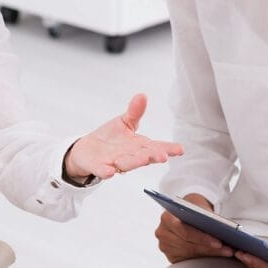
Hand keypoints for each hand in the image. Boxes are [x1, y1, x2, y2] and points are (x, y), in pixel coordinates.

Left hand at [63, 94, 182, 181]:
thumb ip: (134, 112)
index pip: (156, 147)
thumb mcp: (124, 122)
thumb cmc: (111, 138)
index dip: (168, 148)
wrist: (87, 150)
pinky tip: (110, 171)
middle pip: (143, 156)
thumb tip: (142, 95)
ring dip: (135, 162)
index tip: (180, 149)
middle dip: (153, 156)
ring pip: (126, 163)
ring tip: (143, 159)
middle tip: (163, 156)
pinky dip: (106, 171)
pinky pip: (103, 170)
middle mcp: (130, 156)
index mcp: (138, 145)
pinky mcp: (99, 166)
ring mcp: (115, 162)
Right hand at [155, 195, 233, 262]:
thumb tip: (222, 227)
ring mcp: (165, 245)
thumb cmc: (193, 208)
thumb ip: (206, 215)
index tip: (219, 242)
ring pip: (190, 253)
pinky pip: (188, 259)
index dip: (202, 238)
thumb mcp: (199, 206)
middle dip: (209, 248)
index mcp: (166, 217)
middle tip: (228, 250)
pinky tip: (216, 255)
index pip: (184, 231)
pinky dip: (204, 257)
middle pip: (188, 244)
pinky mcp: (171, 255)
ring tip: (227, 252)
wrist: (185, 212)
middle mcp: (163, 232)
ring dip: (210, 253)